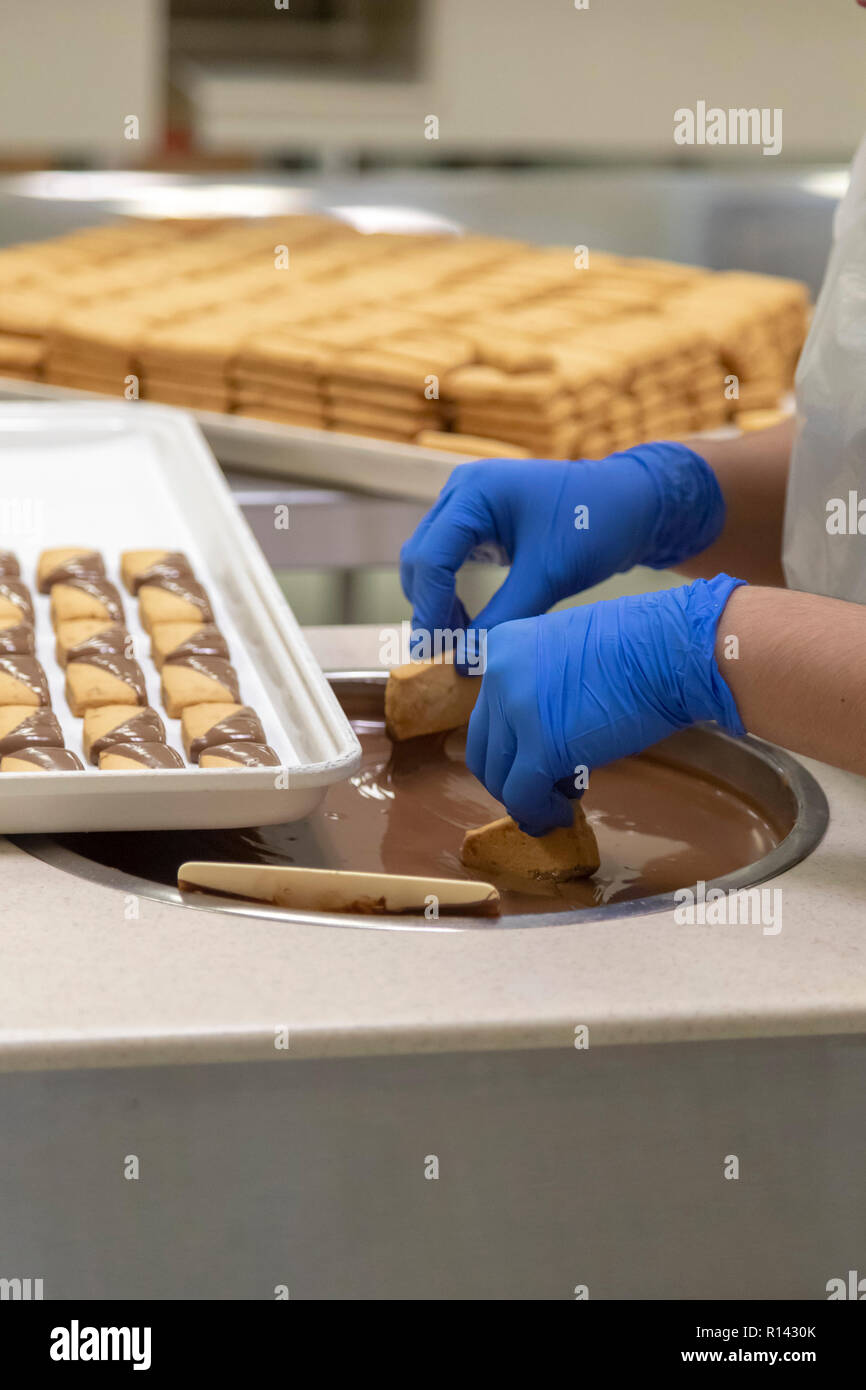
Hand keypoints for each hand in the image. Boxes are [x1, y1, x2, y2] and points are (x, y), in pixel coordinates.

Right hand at [400, 443, 725, 650]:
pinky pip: (448, 556)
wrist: (634, 501)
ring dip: (437, 600)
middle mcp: (462, 490)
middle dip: (428, 607)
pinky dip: (450, 589)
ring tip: (459, 638)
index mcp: (474, 492)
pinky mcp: (479, 516)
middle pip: (420, 557)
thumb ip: (502, 619)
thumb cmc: (597, 526)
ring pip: (429, 559)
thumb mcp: (548, 577)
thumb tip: (463, 664)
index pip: (430, 558)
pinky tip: (467, 619)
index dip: (428, 611)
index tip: (432, 654)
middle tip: (444, 652)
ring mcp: (468, 500)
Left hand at [466, 575, 745, 835]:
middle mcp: (498, 674)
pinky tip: (561, 815)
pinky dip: (538, 814)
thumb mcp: (571, 653)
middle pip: (485, 747)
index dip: (511, 745)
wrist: (673, 649)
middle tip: (545, 790)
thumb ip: (543, 689)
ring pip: (499, 777)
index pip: (490, 711)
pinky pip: (523, 796)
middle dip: (512, 777)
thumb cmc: (643, 646)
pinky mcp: (540, 747)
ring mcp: (514, 710)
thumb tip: (541, 739)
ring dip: (527, 799)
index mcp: (504, 645)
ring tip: (560, 803)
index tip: (536, 761)